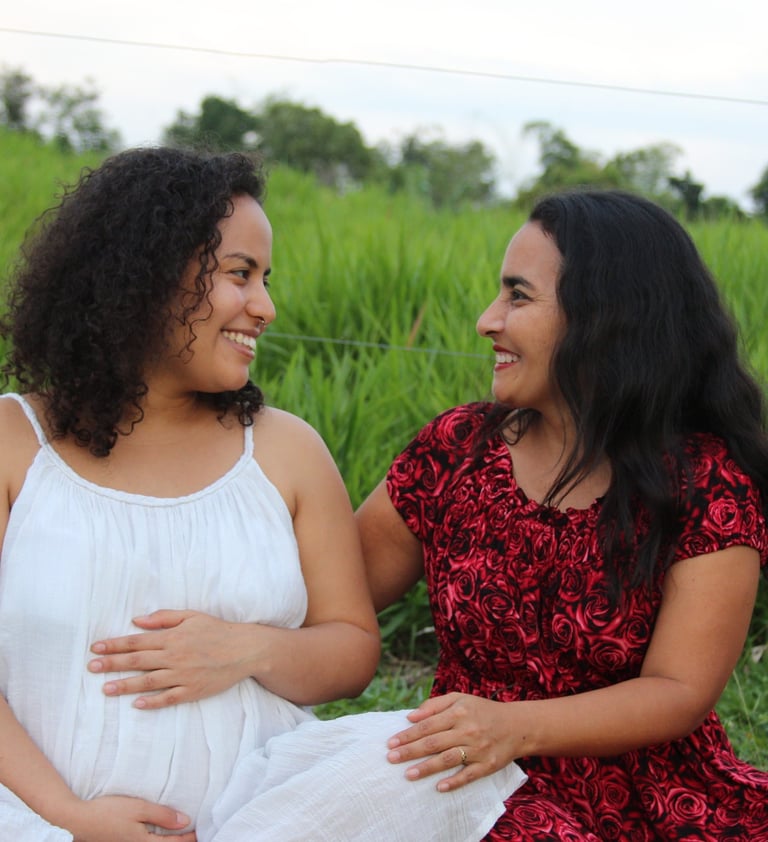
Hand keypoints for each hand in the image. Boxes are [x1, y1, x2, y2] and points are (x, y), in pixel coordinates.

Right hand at [62, 795, 195, 840]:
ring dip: (167, 841)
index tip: (200, 831)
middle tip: (193, 834)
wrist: (78, 818)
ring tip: (178, 834)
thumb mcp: (140, 808)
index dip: (188, 838)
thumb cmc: (109, 811)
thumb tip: (185, 822)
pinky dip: (154, 840)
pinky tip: (156, 833)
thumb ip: (163, 816)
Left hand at [88, 610, 253, 708]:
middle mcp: (175, 656)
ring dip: (125, 685)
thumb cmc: (217, 630)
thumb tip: (137, 620)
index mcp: (173, 637)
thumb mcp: (192, 616)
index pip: (137, 641)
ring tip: (105, 689)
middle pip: (137, 661)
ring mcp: (183, 675)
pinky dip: (152, 701)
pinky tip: (136, 704)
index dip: (115, 645)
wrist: (245, 649)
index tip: (96, 648)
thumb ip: (164, 618)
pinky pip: (168, 698)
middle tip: (91, 668)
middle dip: (112, 664)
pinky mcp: (193, 690)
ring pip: (148, 681)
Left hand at [386, 692, 517, 791]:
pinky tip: (439, 787)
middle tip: (391, 759)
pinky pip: (469, 775)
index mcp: (458, 712)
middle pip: (434, 742)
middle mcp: (467, 730)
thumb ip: (434, 705)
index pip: (427, 725)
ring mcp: (478, 749)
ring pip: (448, 759)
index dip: (408, 734)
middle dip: (410, 751)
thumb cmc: (482, 710)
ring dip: (427, 768)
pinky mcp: (487, 765)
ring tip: (408, 774)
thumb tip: (410, 716)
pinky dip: (454, 781)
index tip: (391, 743)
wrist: (517, 725)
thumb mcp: (460, 699)